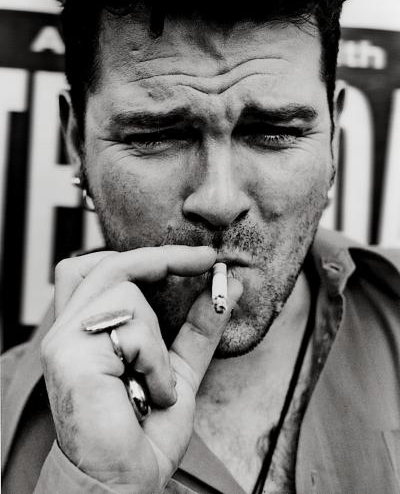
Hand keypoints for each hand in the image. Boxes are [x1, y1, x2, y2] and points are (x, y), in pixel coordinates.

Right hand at [41, 246, 241, 493]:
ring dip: (157, 340)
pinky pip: (132, 329)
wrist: (123, 480)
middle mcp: (67, 328)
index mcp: (87, 327)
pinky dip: (155, 361)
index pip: (103, 267)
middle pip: (108, 263)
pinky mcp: (71, 355)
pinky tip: (148, 393)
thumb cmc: (143, 431)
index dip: (148, 253)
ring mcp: (65, 339)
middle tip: (203, 262)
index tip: (200, 257)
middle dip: (162, 257)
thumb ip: (198, 326)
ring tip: (155, 382)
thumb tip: (226, 284)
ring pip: (126, 291)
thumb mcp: (178, 367)